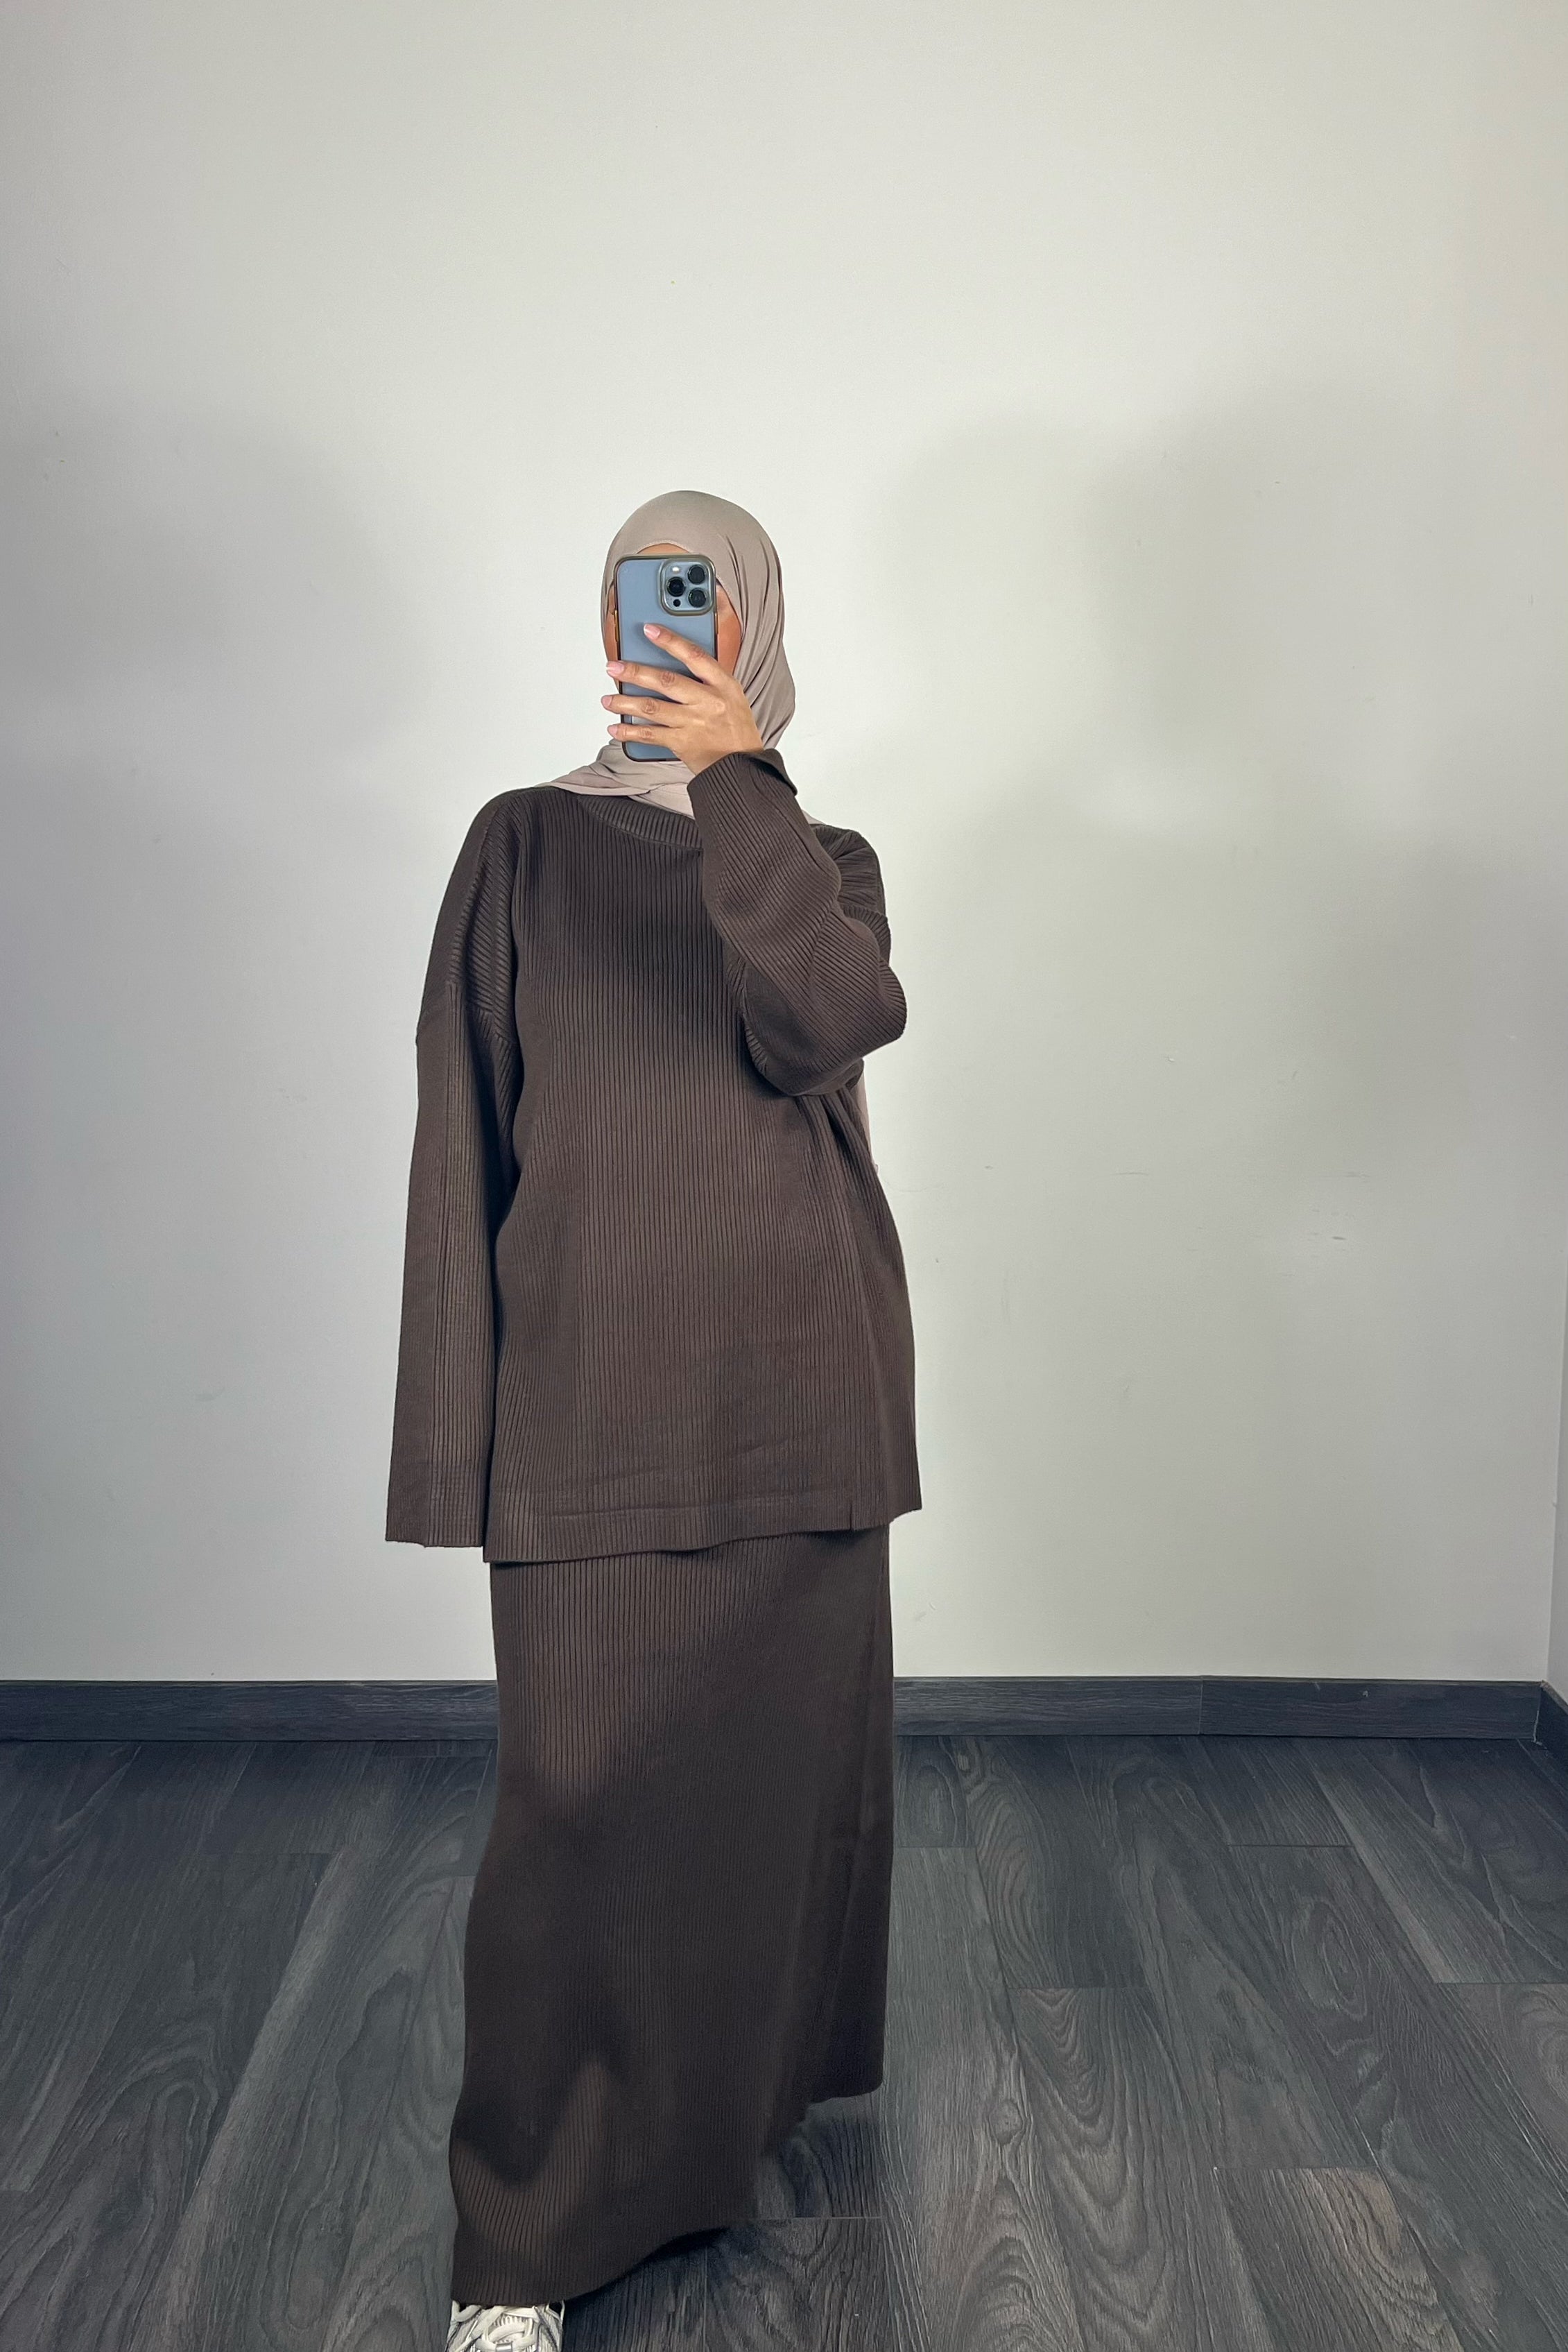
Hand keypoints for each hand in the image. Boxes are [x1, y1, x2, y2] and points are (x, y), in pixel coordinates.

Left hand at [602, 625, 764, 771]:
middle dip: (635, 672)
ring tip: (608, 699)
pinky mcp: (683, 744)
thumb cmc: (735, 729)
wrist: (743, 766)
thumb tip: (674, 661)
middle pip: (666, 681)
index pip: (694, 655)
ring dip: (625, 703)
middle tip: (613, 667)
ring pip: (652, 708)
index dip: (670, 641)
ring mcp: (694, 723)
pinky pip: (650, 735)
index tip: (649, 629)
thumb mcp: (732, 696)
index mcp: (723, 684)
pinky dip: (630, 732)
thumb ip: (708, 679)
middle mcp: (708, 701)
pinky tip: (616, 727)